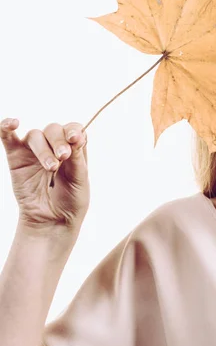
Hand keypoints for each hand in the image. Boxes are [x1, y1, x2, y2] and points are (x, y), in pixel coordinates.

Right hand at [1, 118, 89, 233]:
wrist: (52, 221)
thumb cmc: (70, 201)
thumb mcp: (80, 181)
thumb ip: (78, 159)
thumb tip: (78, 136)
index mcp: (73, 149)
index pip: (74, 130)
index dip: (74, 131)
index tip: (74, 139)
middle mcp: (53, 146)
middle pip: (54, 129)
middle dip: (59, 141)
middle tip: (63, 157)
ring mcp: (33, 151)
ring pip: (35, 135)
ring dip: (43, 149)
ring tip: (51, 168)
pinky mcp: (16, 157)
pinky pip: (8, 137)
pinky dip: (6, 127)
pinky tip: (12, 123)